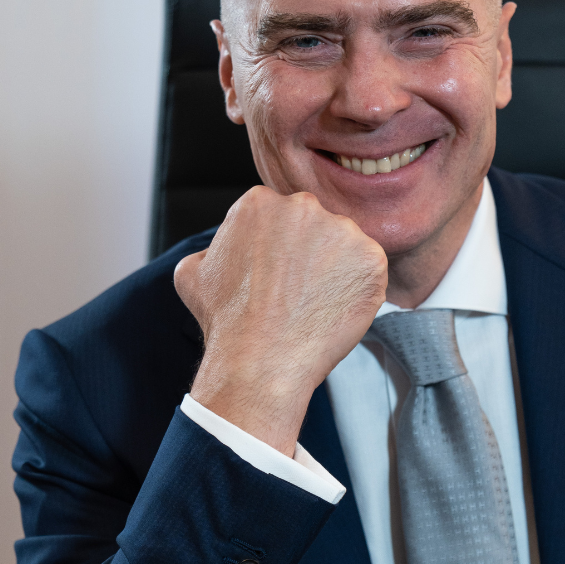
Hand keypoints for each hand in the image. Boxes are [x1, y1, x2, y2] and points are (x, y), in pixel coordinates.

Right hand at [174, 186, 387, 455]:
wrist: (260, 361)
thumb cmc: (225, 322)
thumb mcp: (193, 273)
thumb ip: (212, 247)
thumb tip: (219, 249)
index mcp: (260, 202)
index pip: (280, 218)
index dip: (280, 250)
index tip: (277, 277)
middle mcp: (303, 206)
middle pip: (315, 226)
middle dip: (311, 255)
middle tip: (298, 293)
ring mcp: (342, 231)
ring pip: (345, 247)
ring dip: (337, 271)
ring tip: (316, 305)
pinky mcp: (371, 258)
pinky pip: (369, 270)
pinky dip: (360, 291)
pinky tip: (336, 311)